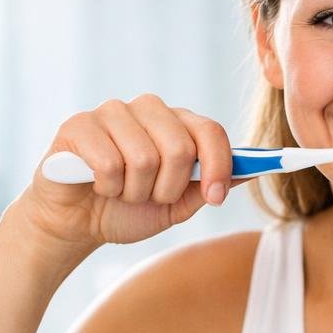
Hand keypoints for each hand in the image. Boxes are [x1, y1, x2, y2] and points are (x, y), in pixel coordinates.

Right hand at [20, 95, 236, 252]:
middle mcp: (148, 110)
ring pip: (144, 157)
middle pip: (180, 147)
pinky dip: (107, 186)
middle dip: (169, 188)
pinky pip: (108, 162)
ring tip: (123, 192)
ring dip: (136, 191)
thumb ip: (214, 184)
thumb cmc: (131, 209)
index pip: (211, 131)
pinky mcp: (78, 125)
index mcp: (178, 123)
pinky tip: (97, 185)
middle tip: (152, 197)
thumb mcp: (181, 204)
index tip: (216, 198)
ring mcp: (112, 112)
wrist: (79, 223)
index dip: (219, 166)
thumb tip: (254, 169)